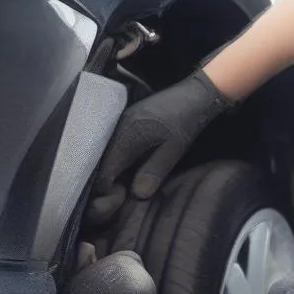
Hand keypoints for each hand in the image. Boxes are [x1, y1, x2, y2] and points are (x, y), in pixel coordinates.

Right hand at [88, 70, 234, 221]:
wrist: (193, 93)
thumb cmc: (186, 121)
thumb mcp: (174, 149)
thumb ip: (154, 171)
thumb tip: (136, 195)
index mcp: (126, 135)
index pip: (104, 171)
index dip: (108, 191)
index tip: (121, 200)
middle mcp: (116, 128)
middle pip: (100, 163)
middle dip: (108, 182)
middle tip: (124, 194)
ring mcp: (119, 122)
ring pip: (105, 154)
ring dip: (113, 171)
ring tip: (126, 183)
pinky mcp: (125, 121)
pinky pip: (113, 145)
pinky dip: (118, 159)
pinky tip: (130, 168)